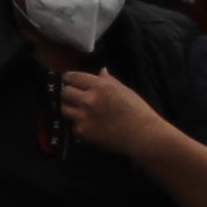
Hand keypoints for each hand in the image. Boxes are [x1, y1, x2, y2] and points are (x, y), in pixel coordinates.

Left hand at [49, 65, 168, 163]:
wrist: (142, 135)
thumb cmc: (137, 111)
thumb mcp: (124, 90)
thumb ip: (108, 80)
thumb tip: (101, 71)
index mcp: (100, 86)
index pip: (73, 77)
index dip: (69, 79)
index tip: (68, 81)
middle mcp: (88, 100)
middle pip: (65, 92)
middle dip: (69, 94)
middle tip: (75, 97)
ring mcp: (83, 117)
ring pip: (64, 109)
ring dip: (70, 109)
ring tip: (81, 111)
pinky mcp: (82, 132)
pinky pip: (72, 125)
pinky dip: (79, 125)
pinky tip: (91, 125)